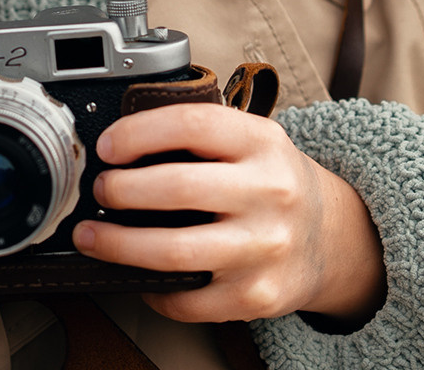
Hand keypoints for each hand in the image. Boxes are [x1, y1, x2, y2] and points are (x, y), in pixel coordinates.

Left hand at [73, 103, 384, 323]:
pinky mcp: (256, 296)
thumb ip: (201, 137)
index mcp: (263, 143)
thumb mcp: (253, 142)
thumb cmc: (274, 183)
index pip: (192, 124)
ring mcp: (264, 248)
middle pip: (177, 188)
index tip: (108, 146)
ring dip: (119, 245)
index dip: (139, 132)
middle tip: (99, 191)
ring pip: (174, 251)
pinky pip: (187, 299)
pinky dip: (151, 289)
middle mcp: (270, 192)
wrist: (331, 237)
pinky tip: (139, 276)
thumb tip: (121, 146)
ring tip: (93, 236)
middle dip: (120, 190)